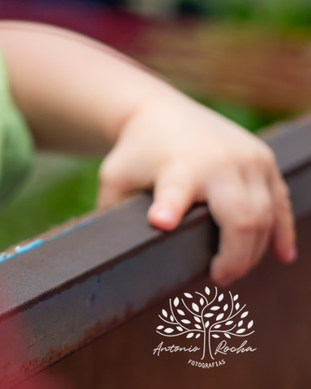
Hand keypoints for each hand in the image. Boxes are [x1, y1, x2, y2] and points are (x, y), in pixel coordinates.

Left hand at [96, 96, 296, 285]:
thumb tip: (106, 255)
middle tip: (218, 278)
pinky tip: (280, 256)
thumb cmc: (135, 154)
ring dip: (253, 251)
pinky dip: (281, 233)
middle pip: (241, 218)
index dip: (170, 206)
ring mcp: (247, 158)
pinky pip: (281, 203)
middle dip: (234, 257)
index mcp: (176, 164)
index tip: (160, 221)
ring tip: (231, 270)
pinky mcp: (264, 159)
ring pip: (265, 217)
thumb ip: (113, 212)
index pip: (175, 189)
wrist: (159, 111)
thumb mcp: (115, 177)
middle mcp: (217, 161)